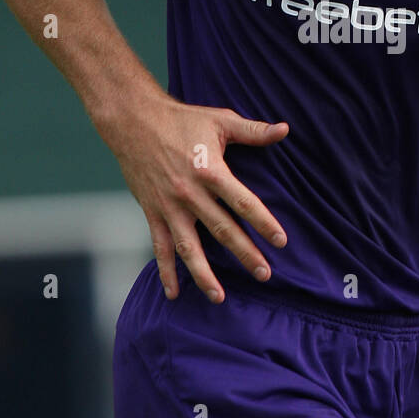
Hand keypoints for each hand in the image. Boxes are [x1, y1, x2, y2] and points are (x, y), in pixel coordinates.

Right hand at [106, 93, 288, 302]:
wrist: (133, 121)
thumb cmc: (182, 120)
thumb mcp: (220, 120)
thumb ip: (253, 130)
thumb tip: (285, 130)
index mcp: (210, 170)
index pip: (242, 202)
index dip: (263, 222)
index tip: (281, 241)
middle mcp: (189, 193)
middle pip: (221, 229)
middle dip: (244, 254)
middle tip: (265, 275)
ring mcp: (169, 206)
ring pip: (189, 247)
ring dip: (204, 274)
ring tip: (220, 297)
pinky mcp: (152, 212)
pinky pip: (160, 246)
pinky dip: (166, 271)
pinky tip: (173, 293)